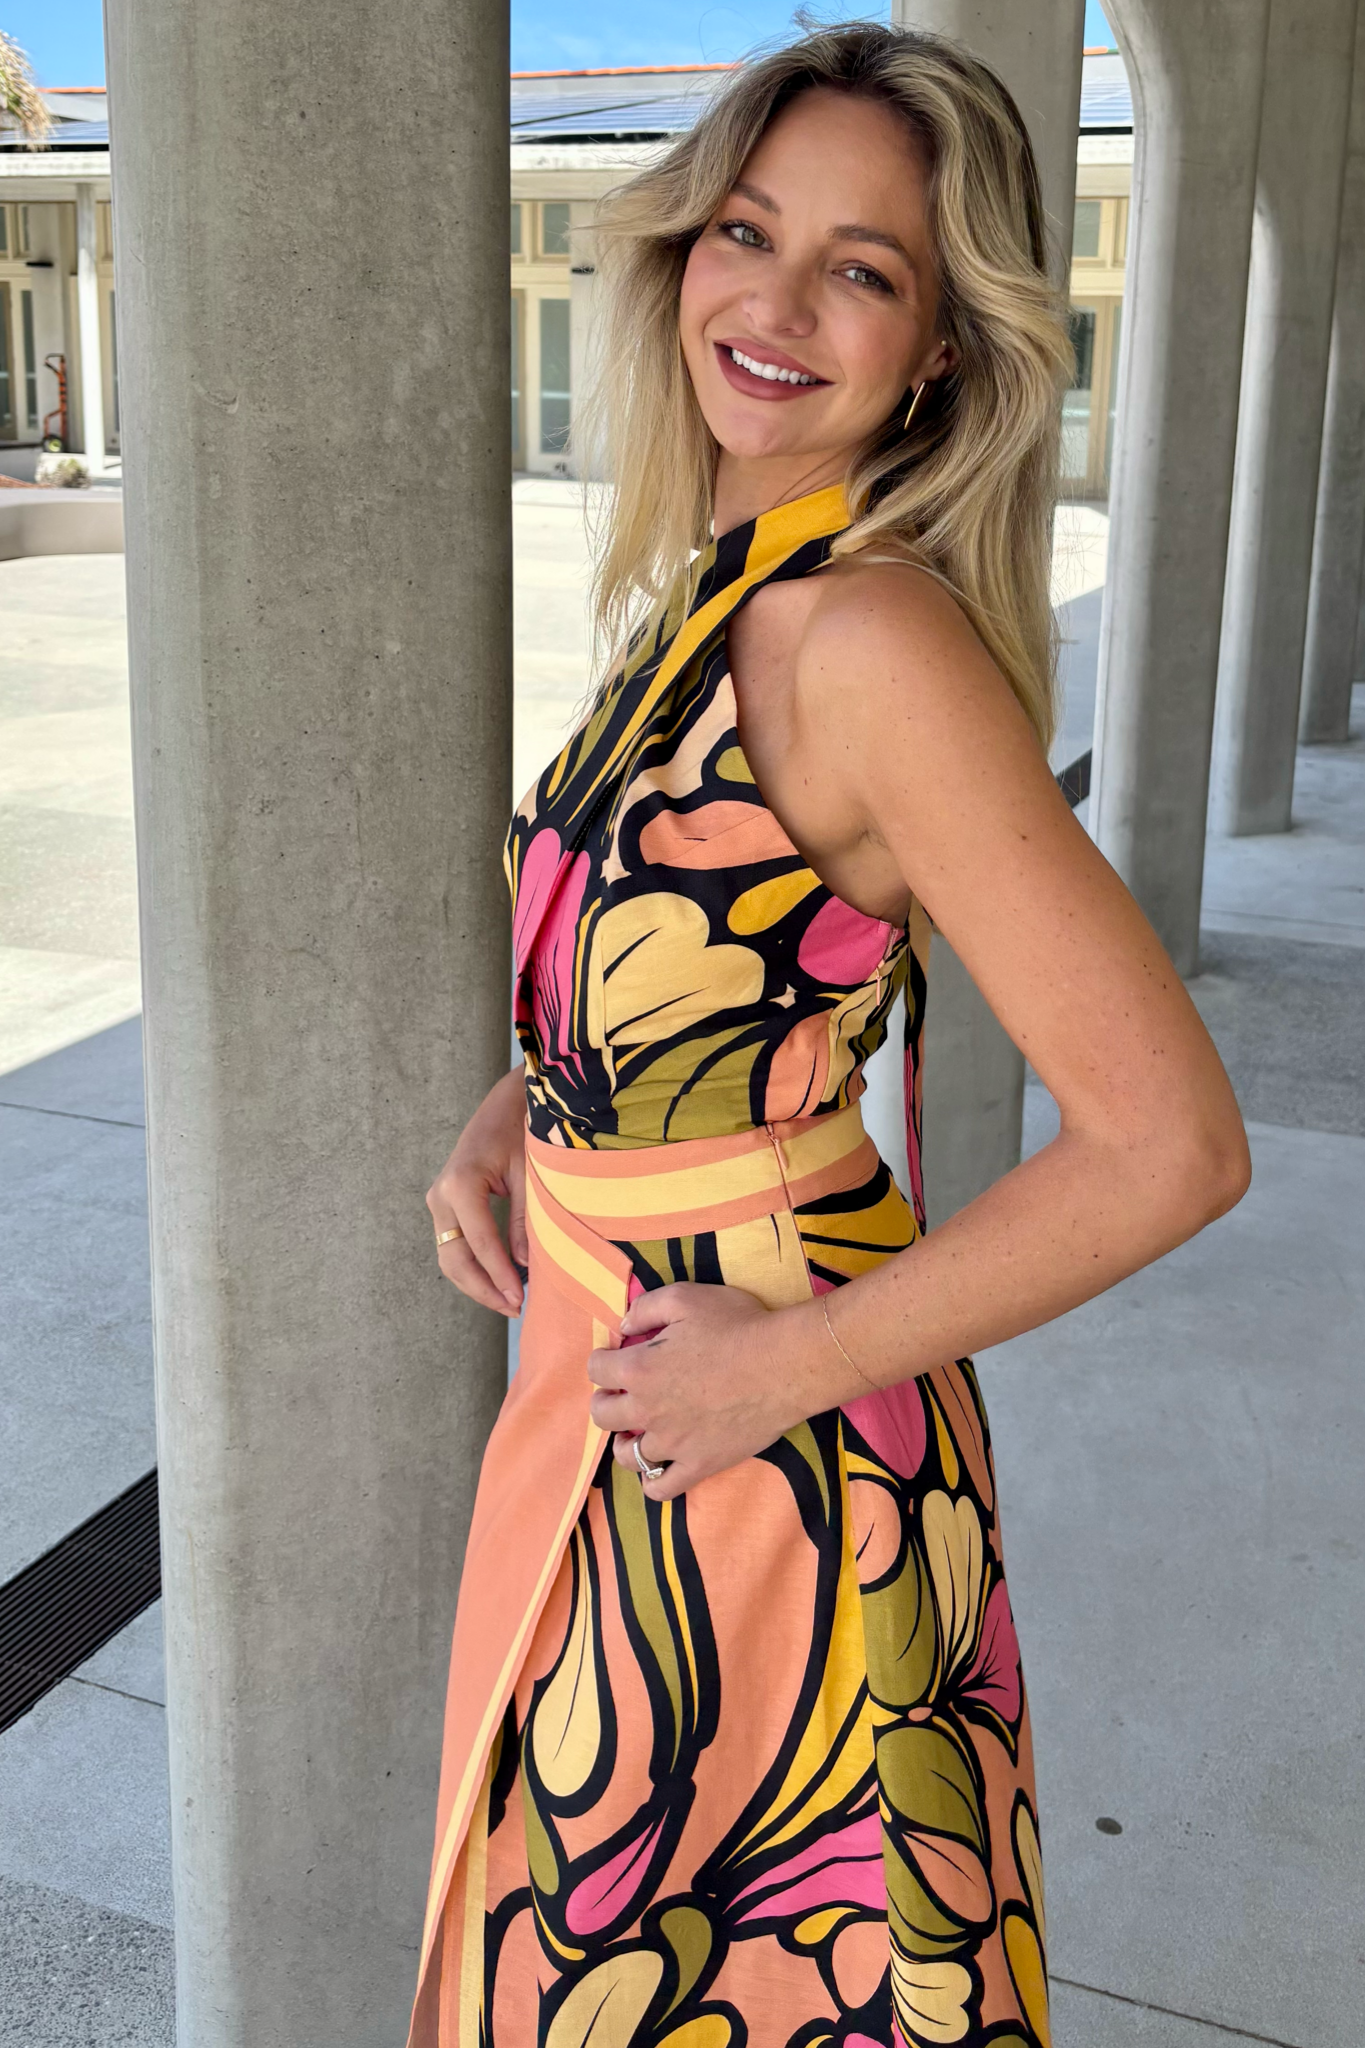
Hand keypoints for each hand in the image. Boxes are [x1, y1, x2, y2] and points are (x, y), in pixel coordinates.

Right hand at [426, 1066, 527, 1316]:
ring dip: (475, 1283)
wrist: (504, 1104)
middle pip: (454, 1257)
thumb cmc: (521, 1131)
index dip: (498, 1276)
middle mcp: (441, 1194)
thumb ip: (524, 1220)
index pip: (479, 1242)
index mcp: (461, 1183)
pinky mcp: (444, 1205)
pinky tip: (498, 1281)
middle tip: (514, 1309)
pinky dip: (473, 1267)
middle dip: (482, 1288)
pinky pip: (453, 1245)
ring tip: (507, 1302)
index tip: (519, 1300)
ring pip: (449, 1256)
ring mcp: (438, 1200)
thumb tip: (522, 1267)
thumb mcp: (529, 1175)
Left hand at [587, 1283, 799, 1499]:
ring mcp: (673, 1443)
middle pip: (603, 1414)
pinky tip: (657, 1468)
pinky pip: (661, 1488)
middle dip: (605, 1401)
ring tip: (634, 1434)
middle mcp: (648, 1410)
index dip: (602, 1361)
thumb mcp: (686, 1298)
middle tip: (619, 1394)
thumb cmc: (736, 1326)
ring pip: (628, 1455)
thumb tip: (624, 1324)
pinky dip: (652, 1482)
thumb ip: (646, 1307)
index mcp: (639, 1368)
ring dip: (624, 1443)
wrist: (783, 1365)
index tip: (612, 1358)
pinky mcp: (699, 1464)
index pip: (597, 1370)